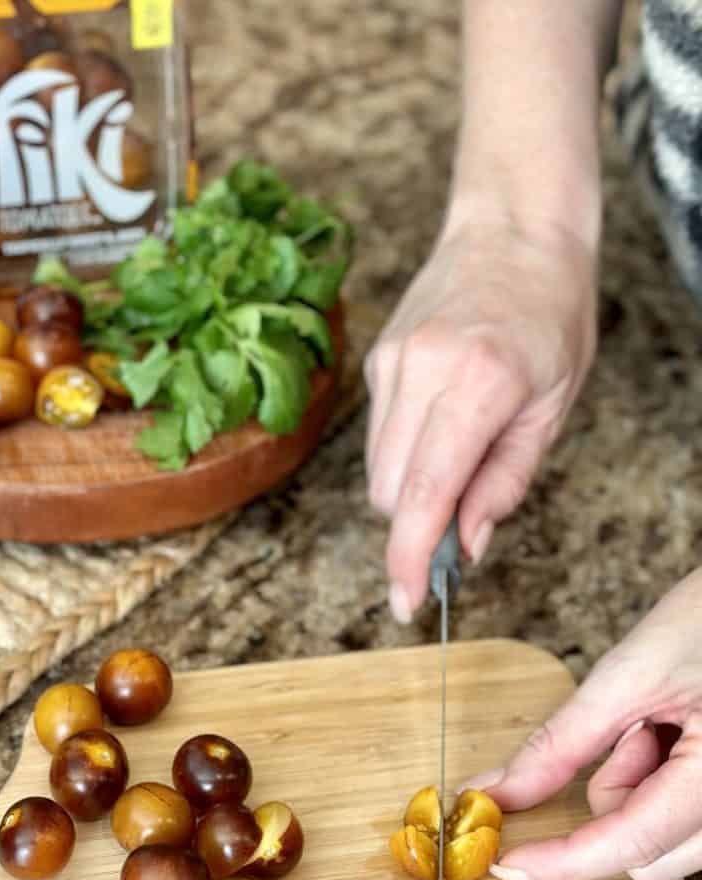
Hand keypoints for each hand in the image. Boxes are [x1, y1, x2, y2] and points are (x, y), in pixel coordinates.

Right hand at [364, 217, 596, 620]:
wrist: (511, 230)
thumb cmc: (551, 313)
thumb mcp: (552, 406)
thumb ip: (504, 482)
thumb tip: (464, 545)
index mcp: (478, 385)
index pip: (424, 494)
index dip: (409, 557)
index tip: (407, 601)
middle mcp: (420, 373)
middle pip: (388, 491)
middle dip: (414, 526)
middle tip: (454, 533)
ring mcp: (390, 364)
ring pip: (375, 468)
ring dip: (407, 492)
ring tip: (455, 468)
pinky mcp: (376, 361)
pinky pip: (377, 434)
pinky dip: (402, 455)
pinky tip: (438, 430)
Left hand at [462, 568, 701, 879]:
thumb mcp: (625, 677)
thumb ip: (560, 744)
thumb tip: (497, 792)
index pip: (632, 842)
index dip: (564, 860)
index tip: (509, 862)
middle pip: (647, 852)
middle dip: (615, 795)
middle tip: (632, 729)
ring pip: (663, 840)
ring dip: (640, 787)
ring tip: (660, 722)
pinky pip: (683, 819)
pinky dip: (660, 782)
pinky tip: (675, 733)